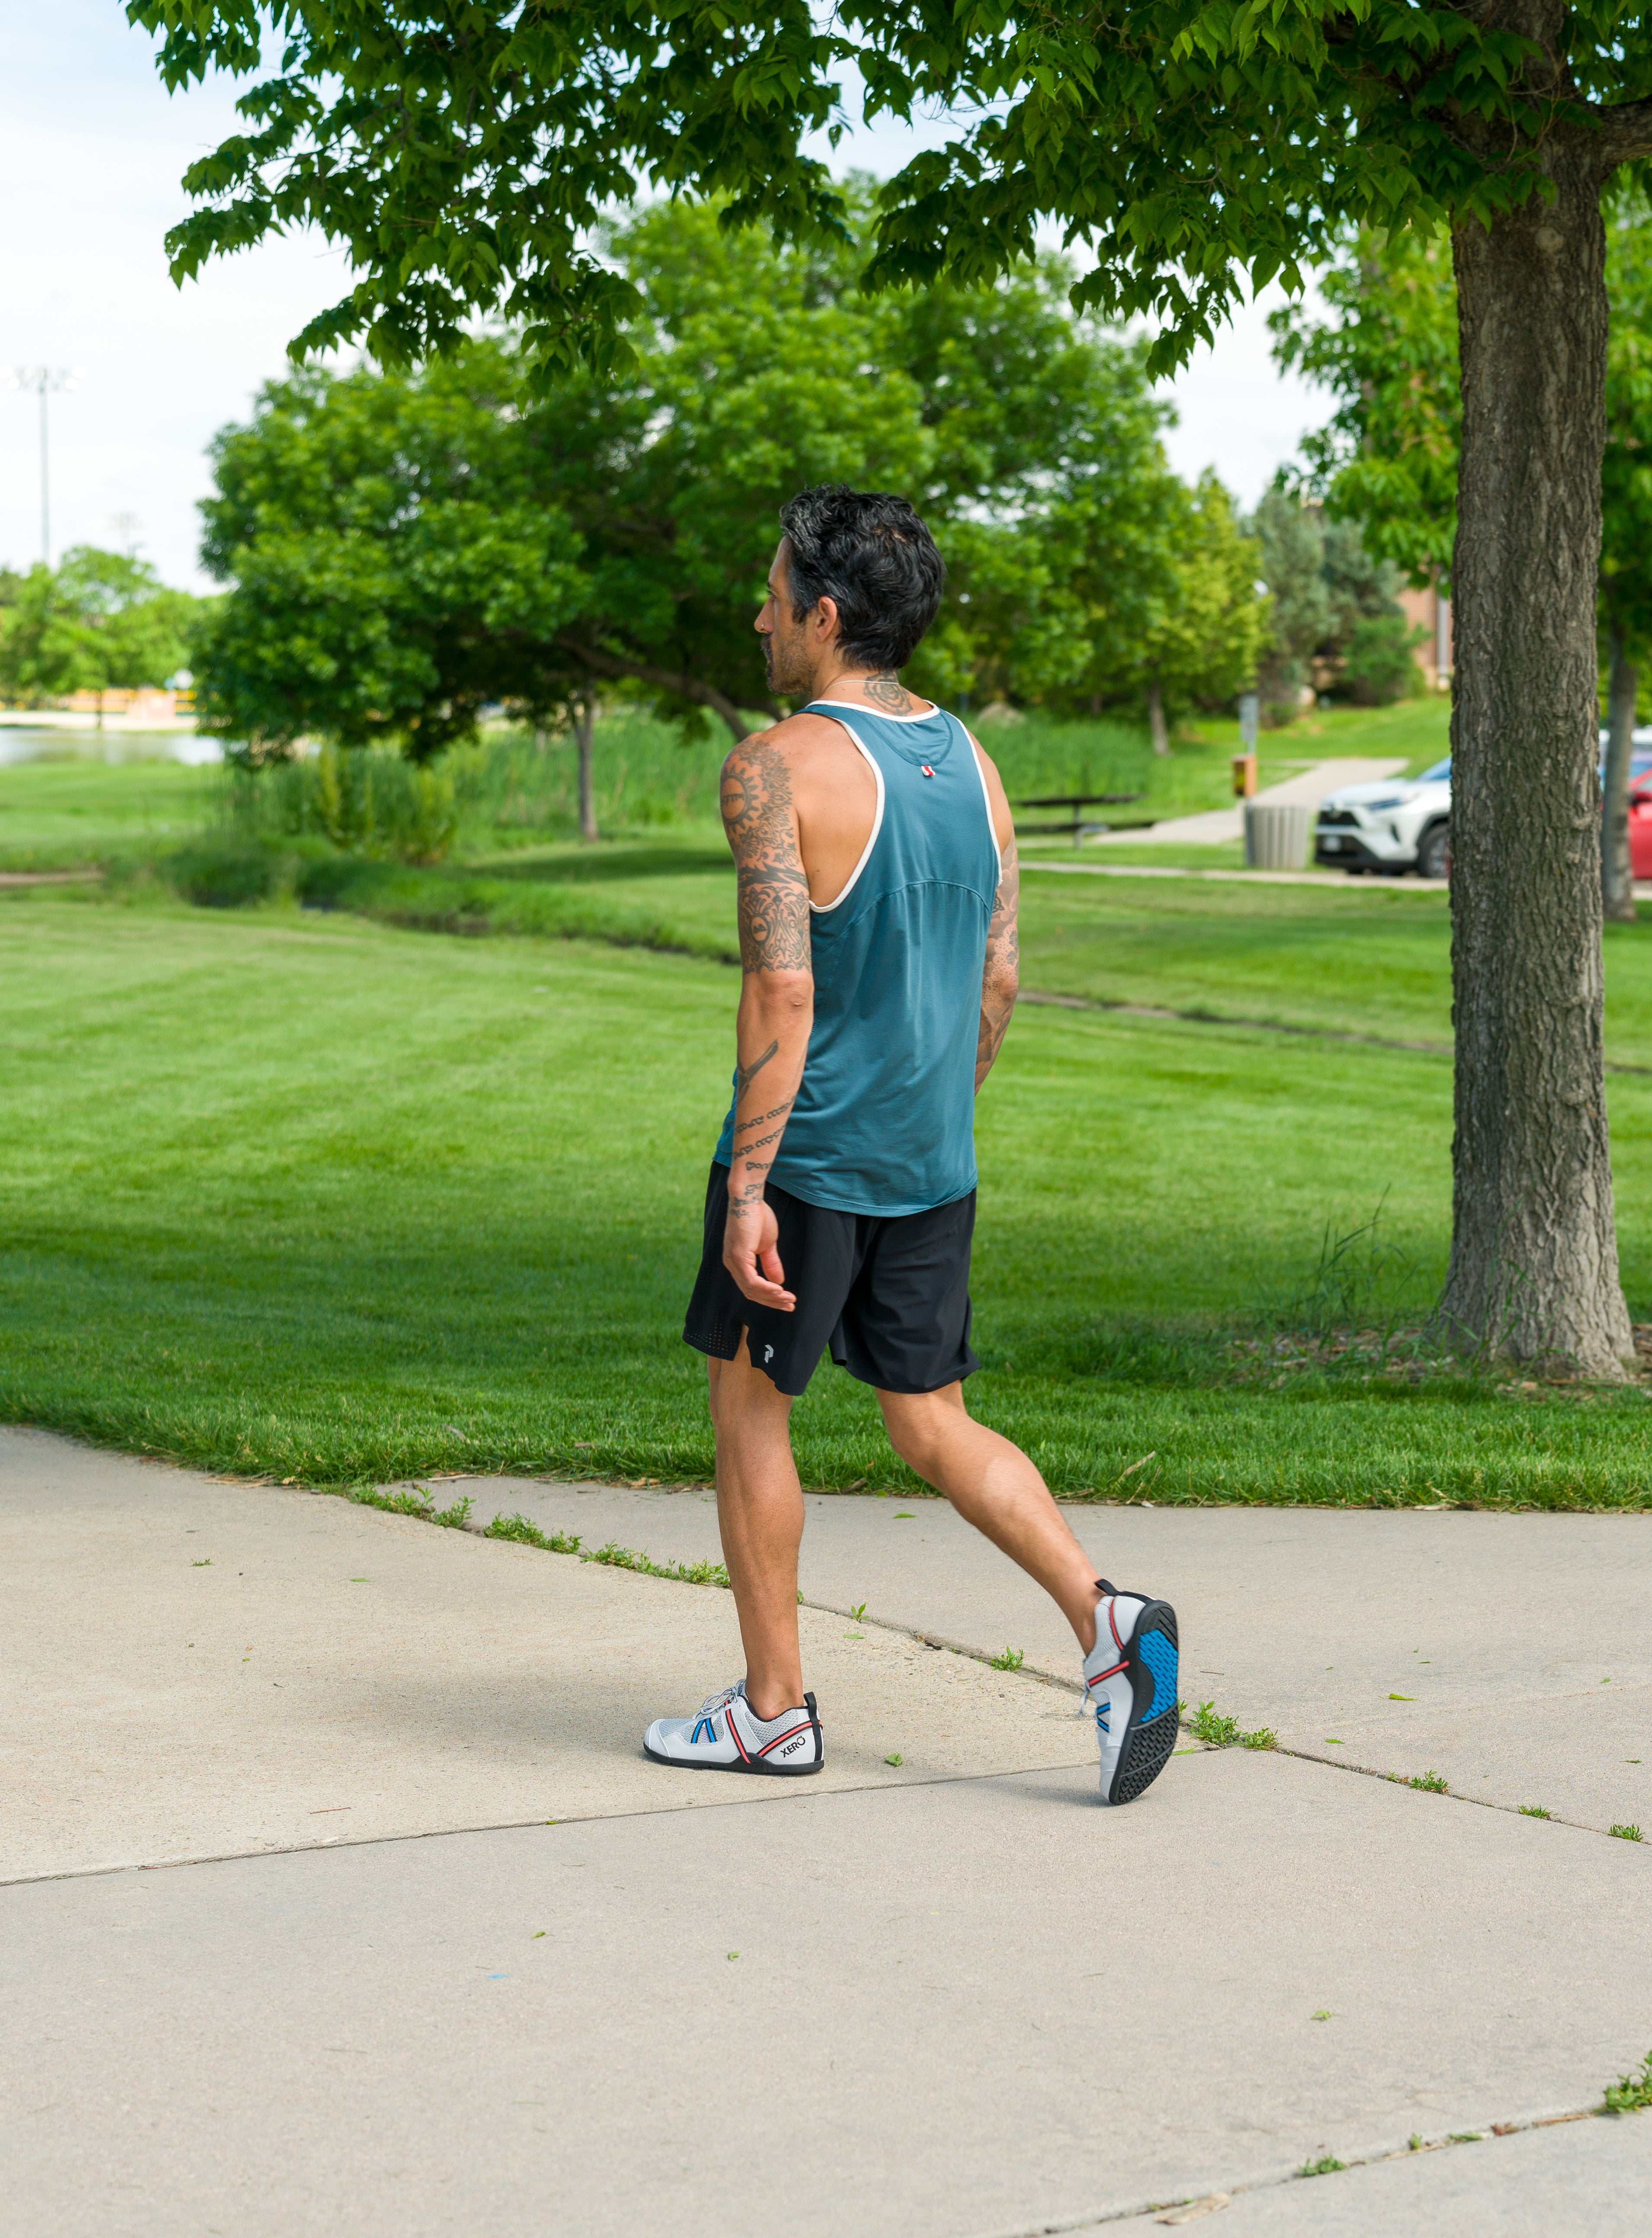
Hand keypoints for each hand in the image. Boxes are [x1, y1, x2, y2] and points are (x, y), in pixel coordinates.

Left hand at [724, 1196, 794, 1310]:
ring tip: (789, 1299)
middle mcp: (731, 1264)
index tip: (786, 1300)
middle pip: (751, 1293)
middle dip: (772, 1302)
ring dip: (772, 1297)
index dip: (769, 1297)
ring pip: (751, 1290)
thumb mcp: (767, 1244)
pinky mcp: (738, 1257)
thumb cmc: (757, 1216)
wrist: (748, 1199)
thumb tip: (778, 1282)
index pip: (751, 1288)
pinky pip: (751, 1281)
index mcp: (737, 1262)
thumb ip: (771, 1263)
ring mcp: (733, 1262)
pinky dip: (766, 1288)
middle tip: (790, 1306)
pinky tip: (779, 1290)